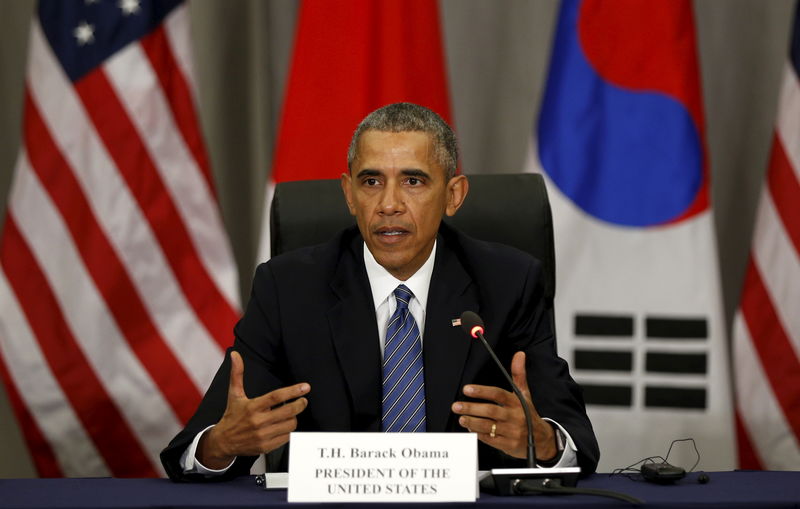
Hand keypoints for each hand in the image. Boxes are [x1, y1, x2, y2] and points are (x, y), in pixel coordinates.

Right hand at [197, 351, 309, 468]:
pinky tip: (285, 425)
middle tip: (303, 400)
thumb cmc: (232, 416)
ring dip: (294, 418)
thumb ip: (237, 373)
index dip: (293, 391)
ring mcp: (263, 435)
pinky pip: (286, 438)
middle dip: (300, 404)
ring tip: (292, 413)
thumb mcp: (234, 394)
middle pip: (288, 411)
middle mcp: (258, 422)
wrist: (223, 442)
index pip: (277, 397)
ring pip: (290, 425)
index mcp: (252, 407)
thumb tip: (235, 354)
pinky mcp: (266, 447)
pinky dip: (289, 431)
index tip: (305, 387)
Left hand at [451, 351, 555, 460]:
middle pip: (490, 410)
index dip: (482, 391)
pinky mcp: (508, 444)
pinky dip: (479, 434)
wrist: (542, 439)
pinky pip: (491, 440)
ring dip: (473, 422)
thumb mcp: (525, 394)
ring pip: (489, 426)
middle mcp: (514, 416)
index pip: (498, 394)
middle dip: (472, 408)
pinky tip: (471, 429)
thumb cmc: (528, 414)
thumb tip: (519, 355)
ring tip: (461, 418)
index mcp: (517, 402)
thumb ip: (518, 374)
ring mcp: (512, 431)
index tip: (466, 389)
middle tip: (457, 406)